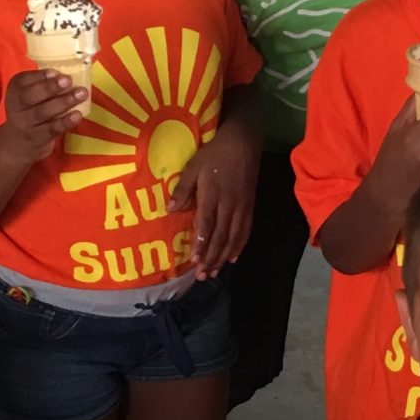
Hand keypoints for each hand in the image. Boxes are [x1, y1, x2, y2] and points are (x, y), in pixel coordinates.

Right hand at [0, 69, 86, 157]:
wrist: (20, 142)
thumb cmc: (31, 110)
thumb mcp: (30, 94)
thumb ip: (44, 83)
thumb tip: (66, 72)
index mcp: (15, 90)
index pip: (22, 81)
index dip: (39, 76)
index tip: (55, 72)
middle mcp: (16, 107)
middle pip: (29, 97)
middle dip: (49, 88)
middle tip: (68, 80)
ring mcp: (26, 124)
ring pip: (42, 112)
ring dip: (63, 102)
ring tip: (81, 94)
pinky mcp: (38, 138)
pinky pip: (52, 129)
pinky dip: (65, 122)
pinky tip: (78, 115)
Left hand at [170, 129, 255, 277]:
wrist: (243, 143)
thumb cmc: (215, 153)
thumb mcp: (194, 166)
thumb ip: (183, 189)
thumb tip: (170, 209)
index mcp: (213, 196)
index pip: (207, 225)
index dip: (202, 245)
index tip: (195, 261)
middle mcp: (229, 206)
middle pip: (221, 237)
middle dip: (211, 258)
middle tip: (202, 276)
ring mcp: (241, 208)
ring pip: (233, 238)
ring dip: (223, 257)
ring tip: (214, 273)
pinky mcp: (250, 207)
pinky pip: (246, 231)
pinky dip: (239, 247)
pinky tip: (233, 259)